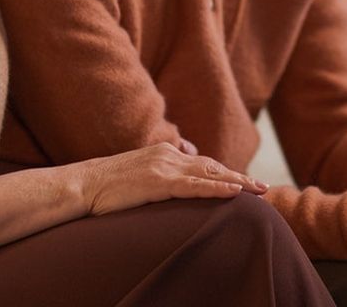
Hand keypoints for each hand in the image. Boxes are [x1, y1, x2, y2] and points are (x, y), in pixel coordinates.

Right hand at [75, 142, 266, 215]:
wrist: (83, 184)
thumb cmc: (107, 185)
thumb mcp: (138, 173)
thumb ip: (158, 170)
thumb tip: (176, 168)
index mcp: (164, 153)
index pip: (202, 163)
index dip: (225, 173)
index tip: (244, 182)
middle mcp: (169, 155)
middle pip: (213, 166)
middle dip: (239, 177)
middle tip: (263, 187)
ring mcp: (165, 168)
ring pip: (210, 173)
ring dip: (238, 182)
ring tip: (259, 190)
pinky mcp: (159, 182)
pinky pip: (195, 186)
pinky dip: (218, 188)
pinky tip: (235, 192)